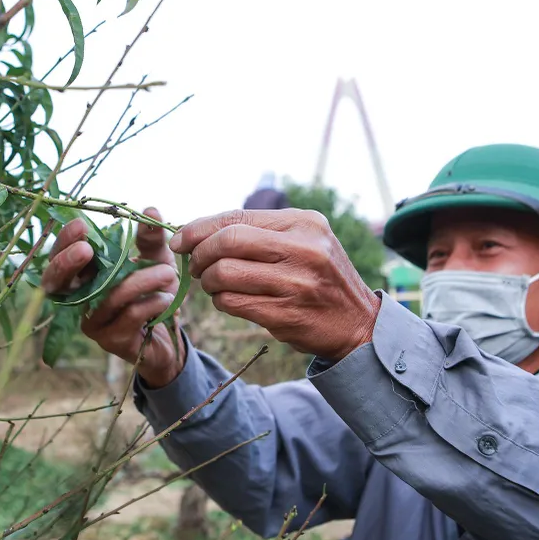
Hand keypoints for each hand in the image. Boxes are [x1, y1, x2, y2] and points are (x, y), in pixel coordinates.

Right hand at [40, 207, 185, 387]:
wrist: (169, 335)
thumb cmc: (154, 292)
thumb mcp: (156, 259)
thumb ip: (151, 237)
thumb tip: (151, 209)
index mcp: (84, 275)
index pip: (59, 258)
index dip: (63, 243)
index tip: (80, 226)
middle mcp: (81, 299)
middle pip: (56, 284)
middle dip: (67, 264)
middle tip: (86, 249)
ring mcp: (93, 322)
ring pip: (106, 297)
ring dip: (139, 282)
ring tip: (167, 272)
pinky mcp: (111, 341)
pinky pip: (128, 317)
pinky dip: (150, 303)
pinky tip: (167, 299)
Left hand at [169, 209, 380, 361]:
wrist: (358, 322)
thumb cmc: (319, 277)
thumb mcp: (304, 241)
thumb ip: (260, 232)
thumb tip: (199, 230)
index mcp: (303, 223)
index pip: (237, 217)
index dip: (199, 228)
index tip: (179, 240)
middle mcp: (303, 249)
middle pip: (227, 241)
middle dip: (200, 254)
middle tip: (195, 266)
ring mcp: (296, 283)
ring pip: (225, 274)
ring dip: (208, 281)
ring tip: (214, 284)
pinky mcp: (287, 314)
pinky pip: (233, 302)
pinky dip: (221, 301)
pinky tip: (228, 300)